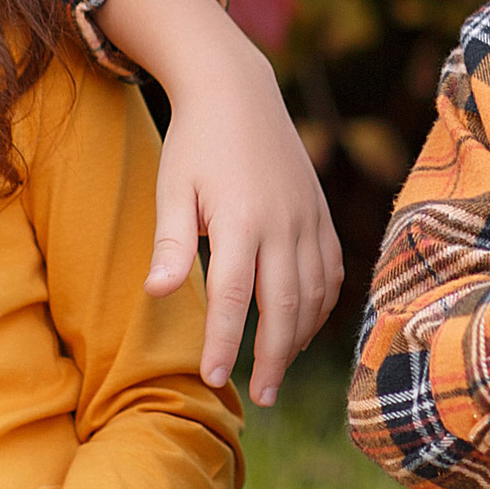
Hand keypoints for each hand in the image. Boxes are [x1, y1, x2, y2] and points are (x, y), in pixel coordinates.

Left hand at [141, 12, 343, 407]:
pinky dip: (322, 305)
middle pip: (284, 305)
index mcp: (241, 219)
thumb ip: (171, 243)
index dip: (227, 343)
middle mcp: (283, 222)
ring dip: (299, 338)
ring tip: (278, 371)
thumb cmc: (195, 143)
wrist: (238, 91)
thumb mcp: (173, 187)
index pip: (235, 298)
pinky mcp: (320, 211)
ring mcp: (308, 217)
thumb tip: (158, 295)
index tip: (215, 380)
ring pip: (314, 293)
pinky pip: (331, 270)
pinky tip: (305, 327)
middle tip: (261, 397)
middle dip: (273, 358)